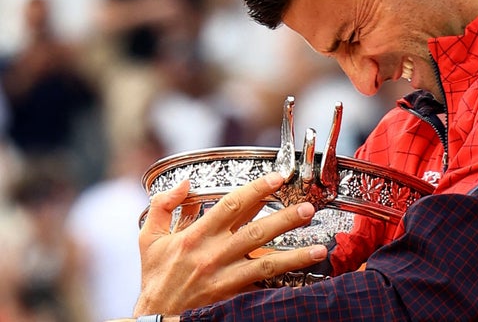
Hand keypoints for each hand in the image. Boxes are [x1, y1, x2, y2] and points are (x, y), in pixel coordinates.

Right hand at [133, 172, 327, 315]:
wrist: (155, 317)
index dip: (257, 189)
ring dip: (295, 255)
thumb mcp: (149, 237)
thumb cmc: (155, 275)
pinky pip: (262, 288)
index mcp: (196, 235)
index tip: (278, 178)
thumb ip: (163, 205)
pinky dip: (283, 283)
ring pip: (266, 264)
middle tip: (308, 208)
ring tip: (319, 248)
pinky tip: (303, 277)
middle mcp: (214, 254)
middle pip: (256, 232)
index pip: (232, 205)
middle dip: (285, 219)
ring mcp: (225, 277)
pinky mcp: (232, 296)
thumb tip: (185, 183)